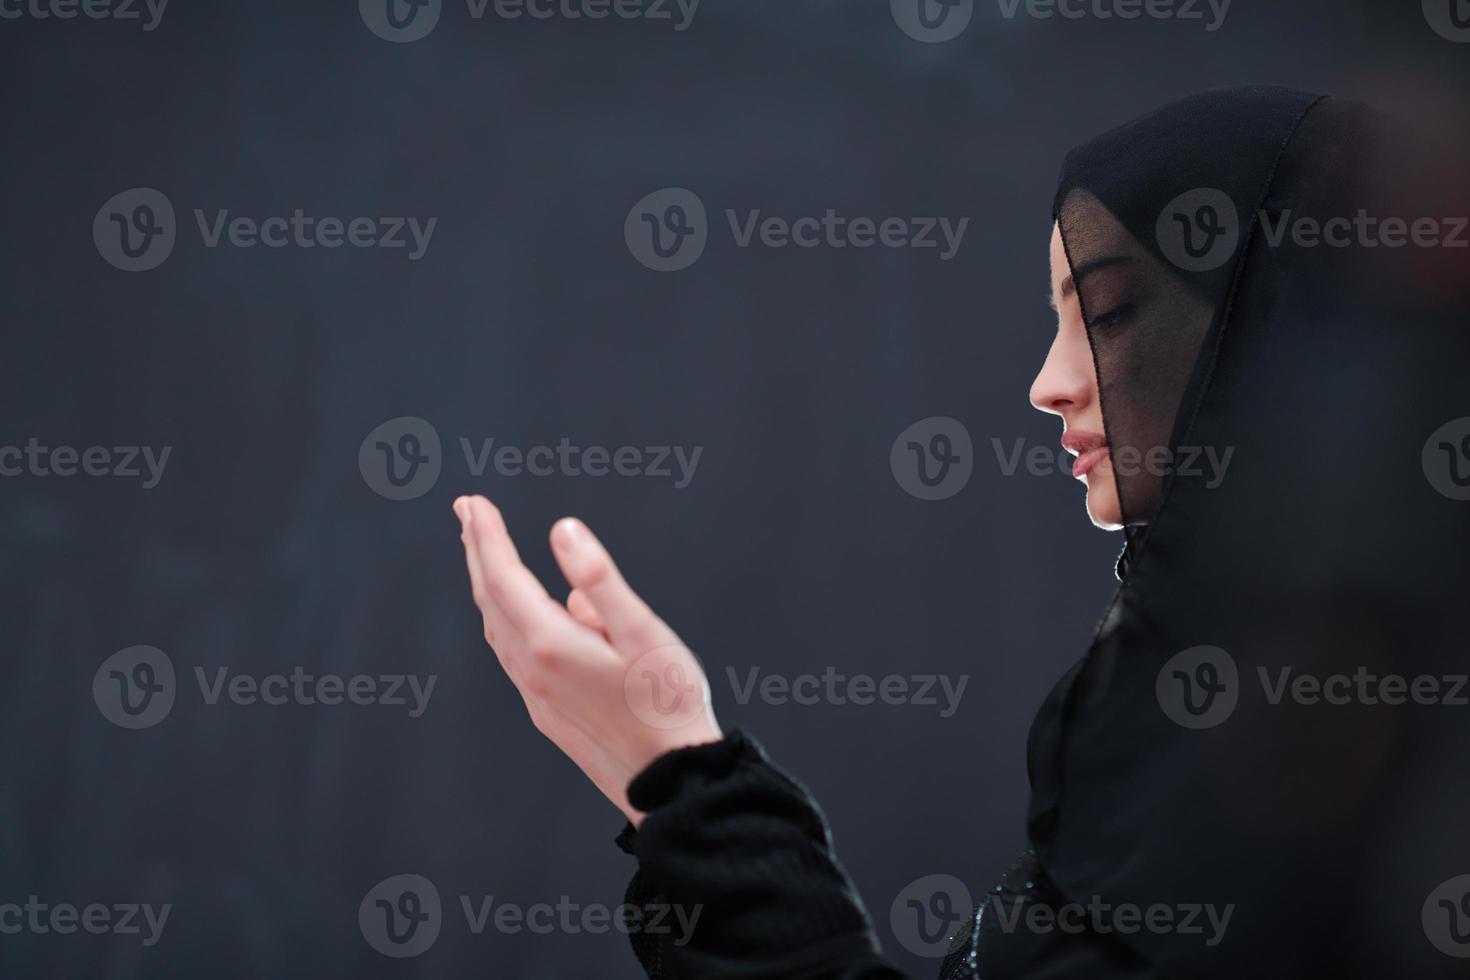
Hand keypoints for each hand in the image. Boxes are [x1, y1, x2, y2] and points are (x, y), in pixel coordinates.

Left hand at [453, 495, 720, 825]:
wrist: (672, 782)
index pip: (504, 576)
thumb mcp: (643, 631)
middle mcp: (532, 670)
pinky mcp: (548, 713)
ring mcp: (536, 695)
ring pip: (496, 628)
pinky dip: (502, 617)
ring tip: (483, 551)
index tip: (473, 501)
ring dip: (486, 584)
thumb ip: (600, 579)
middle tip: (466, 510)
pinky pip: (511, 653)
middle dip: (477, 551)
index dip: (488, 535)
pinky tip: (517, 614)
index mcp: (551, 643)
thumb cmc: (668, 703)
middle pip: (490, 599)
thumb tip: (563, 531)